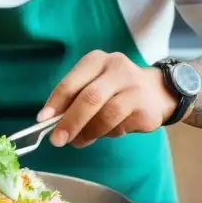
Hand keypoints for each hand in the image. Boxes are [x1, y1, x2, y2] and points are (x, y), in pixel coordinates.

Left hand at [37, 51, 175, 148]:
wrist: (159, 91)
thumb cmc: (115, 89)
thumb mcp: (93, 85)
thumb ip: (74, 100)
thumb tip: (52, 123)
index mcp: (96, 60)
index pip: (72, 82)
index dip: (56, 102)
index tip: (42, 120)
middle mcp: (116, 68)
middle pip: (89, 97)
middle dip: (70, 121)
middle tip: (58, 140)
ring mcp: (134, 87)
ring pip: (106, 114)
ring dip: (88, 132)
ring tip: (79, 141)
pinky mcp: (146, 108)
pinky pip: (121, 125)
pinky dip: (107, 133)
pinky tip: (104, 133)